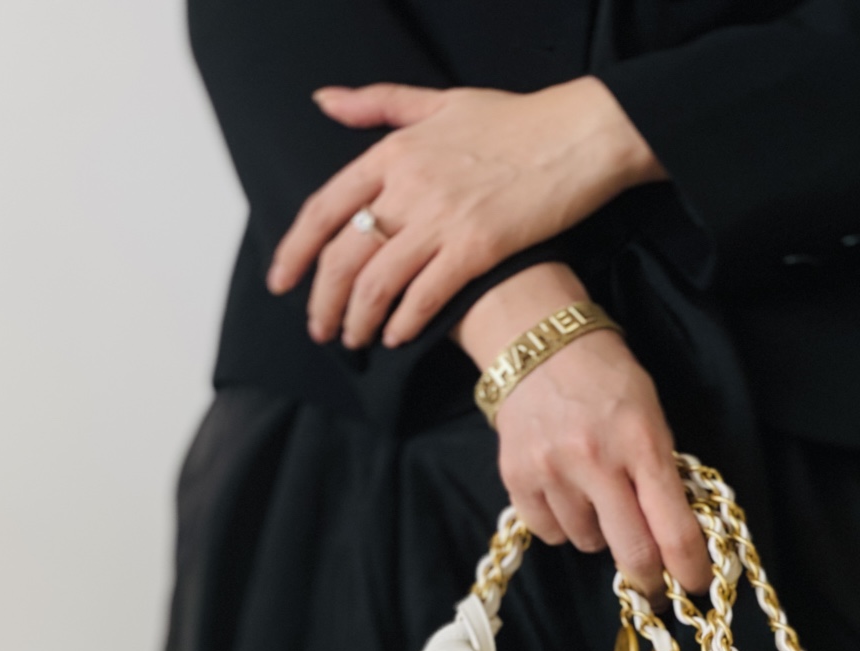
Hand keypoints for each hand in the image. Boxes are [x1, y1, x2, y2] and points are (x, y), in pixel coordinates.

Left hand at [267, 78, 663, 349]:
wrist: (578, 136)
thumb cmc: (513, 121)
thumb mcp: (439, 101)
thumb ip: (378, 104)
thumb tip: (323, 100)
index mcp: (394, 151)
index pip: (325, 207)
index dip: (296, 250)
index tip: (281, 282)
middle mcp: (409, 186)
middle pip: (344, 255)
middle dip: (323, 301)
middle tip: (319, 329)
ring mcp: (443, 219)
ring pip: (377, 283)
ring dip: (359, 320)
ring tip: (354, 340)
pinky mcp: (477, 249)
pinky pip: (424, 296)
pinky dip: (405, 322)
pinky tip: (397, 337)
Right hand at [459, 266, 711, 601]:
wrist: (539, 344)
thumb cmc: (606, 380)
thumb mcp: (650, 415)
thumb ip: (662, 473)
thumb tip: (675, 537)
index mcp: (642, 443)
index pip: (674, 528)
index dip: (689, 568)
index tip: (694, 585)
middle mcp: (597, 462)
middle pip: (633, 553)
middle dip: (647, 578)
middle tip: (652, 584)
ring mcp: (553, 472)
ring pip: (588, 543)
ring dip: (599, 533)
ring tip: (596, 496)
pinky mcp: (518, 479)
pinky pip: (550, 533)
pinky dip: (563, 524)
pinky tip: (566, 493)